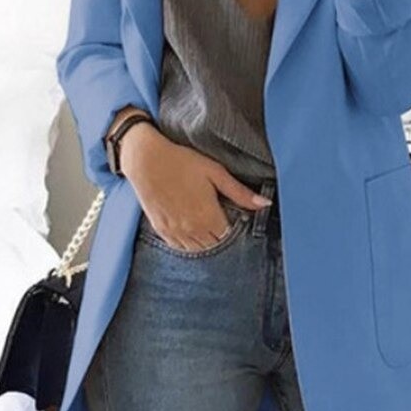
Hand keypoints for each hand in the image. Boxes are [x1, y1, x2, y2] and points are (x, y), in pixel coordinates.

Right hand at [120, 125, 271, 251]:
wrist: (145, 160)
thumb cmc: (182, 162)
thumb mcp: (215, 172)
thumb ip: (240, 192)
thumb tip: (265, 204)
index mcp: (208, 217)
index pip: (230, 237)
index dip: (236, 230)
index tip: (236, 220)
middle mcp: (192, 230)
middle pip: (215, 246)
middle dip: (222, 238)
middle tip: (223, 222)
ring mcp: (175, 232)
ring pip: (197, 250)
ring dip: (206, 243)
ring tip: (209, 227)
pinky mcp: (161, 229)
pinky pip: (180, 247)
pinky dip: (189, 244)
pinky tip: (192, 231)